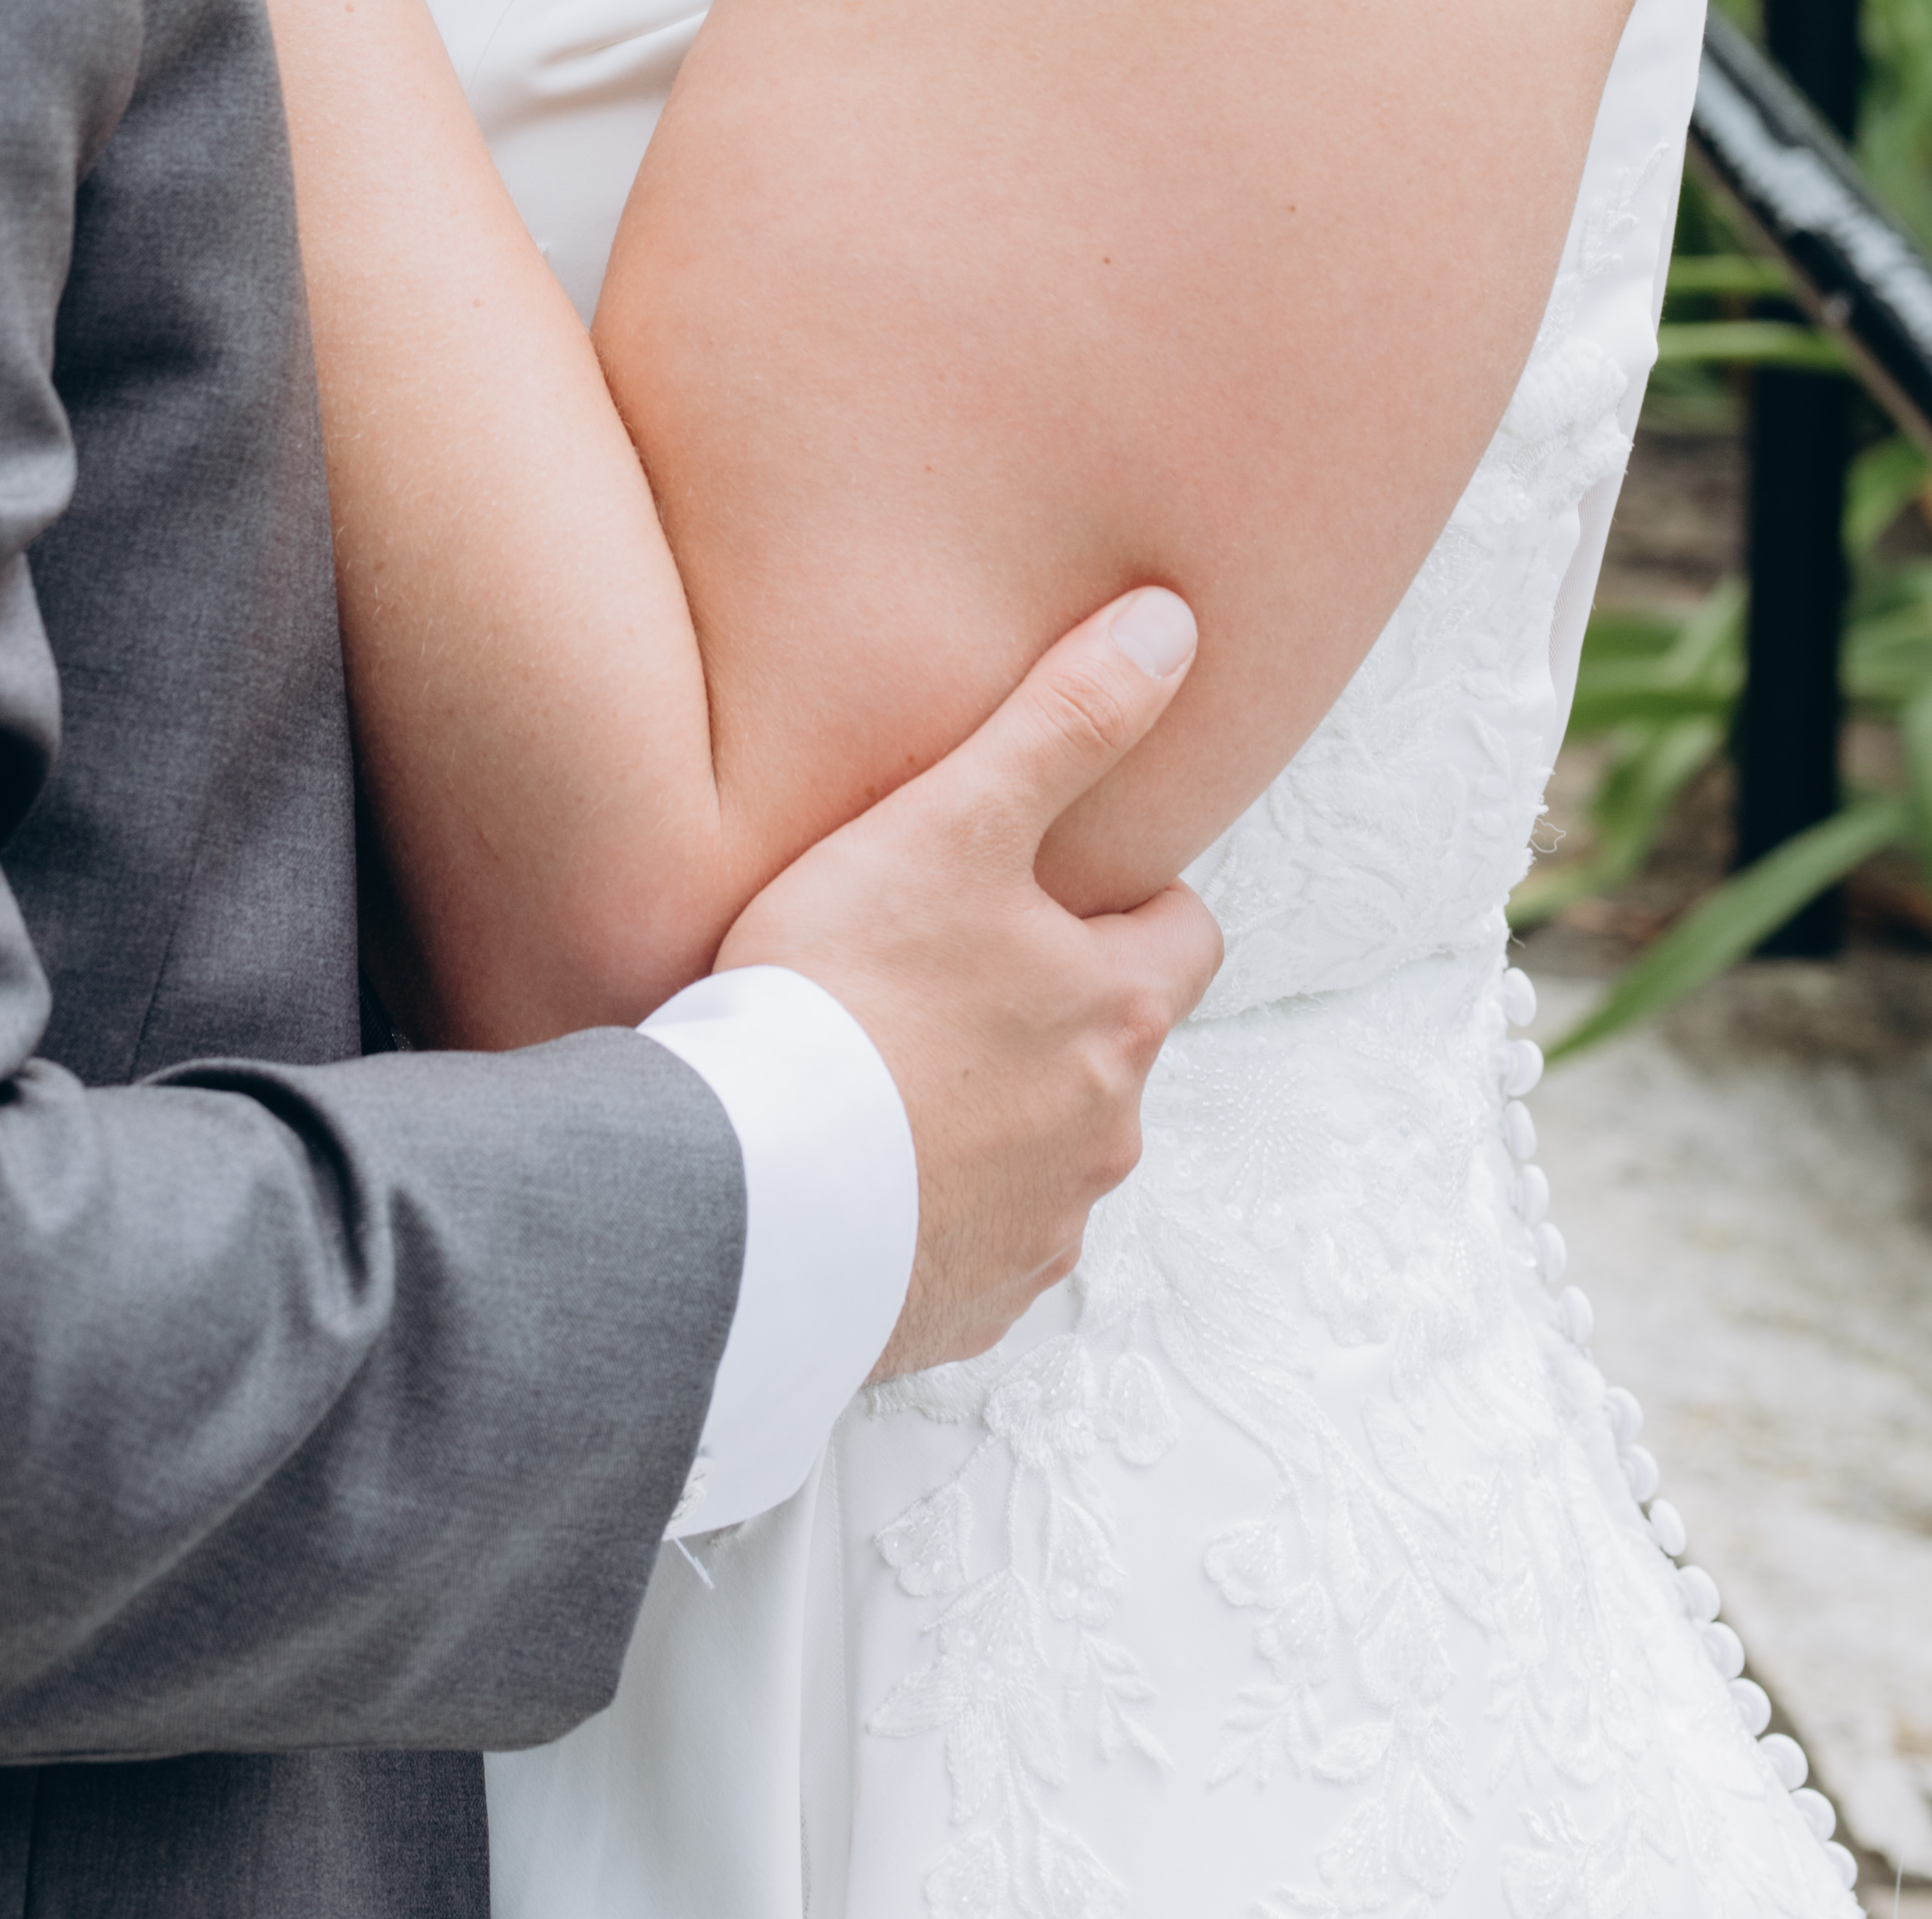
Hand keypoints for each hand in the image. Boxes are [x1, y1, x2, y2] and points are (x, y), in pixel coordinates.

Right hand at [717, 591, 1221, 1375]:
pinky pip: (975, 1244)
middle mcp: (1105, 1134)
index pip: (1182, 937)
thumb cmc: (847, 989)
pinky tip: (859, 1168)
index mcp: (1118, 1013)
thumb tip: (1173, 625)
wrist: (749, 1193)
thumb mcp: (955, 820)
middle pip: (1112, 1050)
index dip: (1127, 902)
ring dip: (993, 1114)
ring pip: (1047, 1151)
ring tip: (891, 1071)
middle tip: (949, 970)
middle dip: (1051, 1012)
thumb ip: (1067, 718)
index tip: (1053, 886)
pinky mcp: (964, 1307)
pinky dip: (937, 1207)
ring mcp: (1038, 1232)